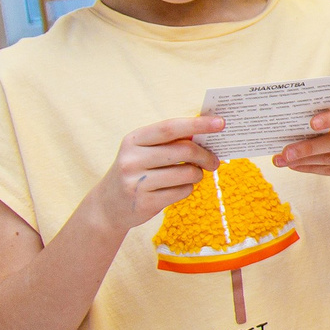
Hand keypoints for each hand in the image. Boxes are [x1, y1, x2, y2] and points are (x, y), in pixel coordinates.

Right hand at [91, 116, 222, 232]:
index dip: (197, 124)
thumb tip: (208, 133)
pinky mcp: (144, 203)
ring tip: (194, 175)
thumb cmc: (137, 172)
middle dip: (205, 155)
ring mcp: (136, 182)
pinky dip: (187, 189)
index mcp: (134, 140)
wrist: (108, 206)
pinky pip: (182, 192)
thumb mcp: (144, 152)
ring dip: (197, 174)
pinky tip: (178, 188)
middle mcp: (132, 159)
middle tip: (215, 161)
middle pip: (183, 150)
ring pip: (187, 173)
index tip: (221, 123)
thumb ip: (171, 141)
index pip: (170, 127)